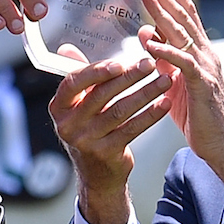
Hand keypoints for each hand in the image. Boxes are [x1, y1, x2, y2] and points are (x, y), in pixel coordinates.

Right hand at [49, 50, 169, 223]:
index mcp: (58, 108)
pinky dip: (150, 115)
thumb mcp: (77, 107)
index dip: (95, 71)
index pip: (73, 83)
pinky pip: (132, 129)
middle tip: (149, 64)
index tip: (119, 62)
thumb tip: (66, 47)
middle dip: (128, 77)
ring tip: (164, 80)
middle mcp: (69, 125)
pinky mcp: (107, 153)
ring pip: (120, 111)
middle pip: (101, 95)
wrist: (96, 176)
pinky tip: (164, 104)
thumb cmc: (89, 131)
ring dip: (145, 93)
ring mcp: (87, 141)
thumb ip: (77, 79)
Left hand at [136, 0, 223, 199]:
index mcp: (200, 52)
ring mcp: (206, 67)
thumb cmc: (198, 116)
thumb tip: (145, 34)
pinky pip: (182, 63)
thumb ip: (162, 58)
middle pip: (184, 15)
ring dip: (162, 11)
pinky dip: (165, 50)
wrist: (222, 144)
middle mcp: (206, 53)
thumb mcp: (174, 82)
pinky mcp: (202, 84)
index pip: (185, 15)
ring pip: (182, 33)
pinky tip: (148, 40)